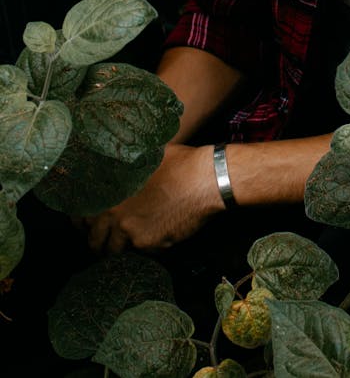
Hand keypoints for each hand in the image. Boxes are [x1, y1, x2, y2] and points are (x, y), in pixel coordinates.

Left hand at [81, 143, 221, 254]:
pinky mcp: (148, 244)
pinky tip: (152, 235)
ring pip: (114, 251)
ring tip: (128, 242)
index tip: (85, 226)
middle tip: (105, 240)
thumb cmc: (178, 163)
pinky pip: (138, 253)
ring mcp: (130, 232)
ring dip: (118, 249)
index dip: (81, 224)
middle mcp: (114, 214)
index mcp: (108, 191)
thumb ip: (122, 172)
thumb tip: (112, 174)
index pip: (80, 217)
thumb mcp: (144, 158)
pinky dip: (142, 248)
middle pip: (94, 241)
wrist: (206, 179)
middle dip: (98, 242)